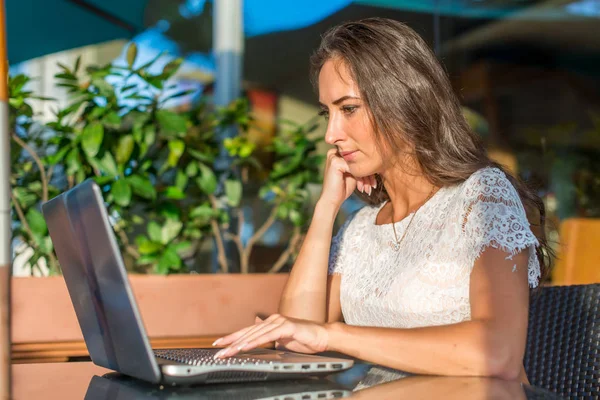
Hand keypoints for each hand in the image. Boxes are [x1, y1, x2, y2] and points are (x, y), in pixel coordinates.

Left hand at [212, 315, 329, 358]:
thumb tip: (258, 343)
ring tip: (228, 352)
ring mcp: (279, 322)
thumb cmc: (304, 340)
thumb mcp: (283, 343)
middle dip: (231, 342)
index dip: (232, 337)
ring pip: (255, 334)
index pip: (248, 331)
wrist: (322, 337)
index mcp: (271, 324)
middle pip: (248, 332)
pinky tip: (245, 346)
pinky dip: (255, 341)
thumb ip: (270, 341)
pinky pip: (268, 336)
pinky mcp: (287, 327)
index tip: (218, 344)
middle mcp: (273, 320)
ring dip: (240, 344)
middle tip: (218, 351)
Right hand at [319, 149, 376, 209]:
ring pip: (356, 164)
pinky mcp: (335, 162)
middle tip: (373, 186)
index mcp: (337, 154)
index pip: (357, 159)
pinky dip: (359, 178)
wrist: (332, 200)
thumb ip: (358, 167)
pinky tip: (361, 187)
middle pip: (357, 160)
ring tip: (368, 189)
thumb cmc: (342, 189)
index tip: (373, 182)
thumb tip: (374, 161)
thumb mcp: (353, 175)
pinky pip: (353, 168)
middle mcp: (334, 153)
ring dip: (365, 178)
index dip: (367, 169)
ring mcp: (333, 156)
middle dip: (368, 174)